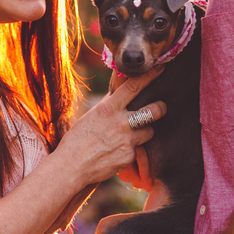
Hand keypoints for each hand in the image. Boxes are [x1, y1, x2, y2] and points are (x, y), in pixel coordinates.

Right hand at [60, 67, 166, 186]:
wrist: (72, 166)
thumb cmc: (78, 139)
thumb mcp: (92, 115)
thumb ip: (109, 104)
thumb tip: (118, 90)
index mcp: (109, 108)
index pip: (134, 87)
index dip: (150, 76)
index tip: (160, 68)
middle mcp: (121, 122)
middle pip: (153, 111)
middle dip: (161, 108)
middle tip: (161, 108)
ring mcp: (127, 140)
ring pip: (149, 132)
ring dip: (143, 133)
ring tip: (129, 136)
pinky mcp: (129, 156)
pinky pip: (138, 151)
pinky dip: (130, 151)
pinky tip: (116, 153)